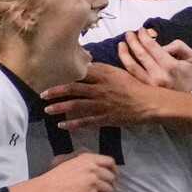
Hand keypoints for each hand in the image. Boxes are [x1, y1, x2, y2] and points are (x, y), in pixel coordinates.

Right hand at [36, 152, 116, 191]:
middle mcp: (93, 168)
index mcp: (88, 159)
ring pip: (110, 191)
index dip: (113, 171)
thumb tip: (96, 165)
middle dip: (109, 187)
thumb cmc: (54, 178)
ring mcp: (93, 182)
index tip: (110, 179)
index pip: (110, 162)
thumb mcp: (70, 162)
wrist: (45, 191)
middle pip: (112, 178)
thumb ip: (84, 162)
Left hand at [42, 63, 161, 129]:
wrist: (149, 103)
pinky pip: (85, 122)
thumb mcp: (119, 72)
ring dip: (59, 107)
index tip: (51, 76)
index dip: (64, 75)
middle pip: (73, 88)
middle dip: (56, 91)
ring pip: (76, 105)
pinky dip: (72, 124)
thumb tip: (88, 65)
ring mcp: (102, 104)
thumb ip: (102, 69)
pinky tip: (62, 125)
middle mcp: (100, 88)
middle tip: (42, 94)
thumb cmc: (136, 86)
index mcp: (104, 74)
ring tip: (47, 110)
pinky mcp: (105, 118)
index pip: (79, 73)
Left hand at [118, 29, 191, 91]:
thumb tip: (161, 45)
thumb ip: (178, 45)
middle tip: (128, 33)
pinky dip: (123, 67)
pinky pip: (130, 77)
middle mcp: (158, 76)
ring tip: (121, 44)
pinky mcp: (143, 92)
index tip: (141, 30)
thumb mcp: (190, 57)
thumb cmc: (185, 74)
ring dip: (124, 53)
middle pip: (141, 55)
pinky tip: (122, 58)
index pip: (152, 46)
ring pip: (132, 67)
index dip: (144, 36)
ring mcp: (149, 85)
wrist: (183, 99)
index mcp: (170, 66)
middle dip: (133, 41)